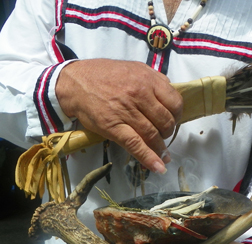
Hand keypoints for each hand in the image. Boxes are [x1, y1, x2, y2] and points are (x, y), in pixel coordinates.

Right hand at [56, 59, 182, 173]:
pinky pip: (136, 145)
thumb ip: (154, 79)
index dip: (178, 115)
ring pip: (153, 135)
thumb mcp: (133, 68)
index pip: (175, 102)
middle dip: (168, 132)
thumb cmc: (103, 74)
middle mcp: (139, 95)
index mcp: (147, 80)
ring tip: (163, 154)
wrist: (74, 83)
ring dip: (160, 148)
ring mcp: (126, 112)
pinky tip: (158, 167)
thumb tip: (170, 92)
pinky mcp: (114, 127)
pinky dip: (149, 158)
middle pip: (166, 121)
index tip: (174, 120)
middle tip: (163, 135)